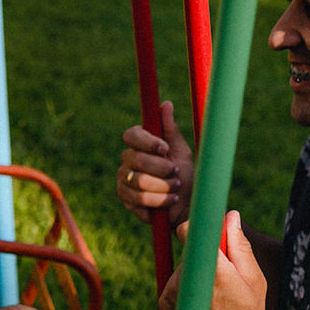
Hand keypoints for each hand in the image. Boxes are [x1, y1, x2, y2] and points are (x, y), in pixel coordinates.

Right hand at [118, 101, 192, 227]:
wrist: (185, 205)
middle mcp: (127, 160)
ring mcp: (124, 180)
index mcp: (139, 145)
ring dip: (163, 186)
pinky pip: (140, 199)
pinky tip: (170, 201)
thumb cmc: (183, 175)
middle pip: (136, 159)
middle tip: (176, 173)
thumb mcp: (181, 152)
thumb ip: (170, 130)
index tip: (164, 148)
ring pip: (139, 181)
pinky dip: (160, 201)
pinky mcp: (125, 199)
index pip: (131, 135)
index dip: (147, 141)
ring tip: (176, 188)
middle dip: (161, 168)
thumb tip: (166, 104)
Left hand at [157, 212, 271, 309]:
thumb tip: (230, 216)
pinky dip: (189, 286)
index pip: (190, 230)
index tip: (213, 231)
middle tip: (227, 274)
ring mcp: (171, 291)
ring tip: (217, 296)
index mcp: (212, 271)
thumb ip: (240, 246)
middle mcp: (185, 279)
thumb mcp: (254, 281)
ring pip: (184, 266)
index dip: (200, 227)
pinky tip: (204, 306)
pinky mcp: (163, 301)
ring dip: (198, 272)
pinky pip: (176, 281)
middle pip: (191, 249)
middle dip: (207, 254)